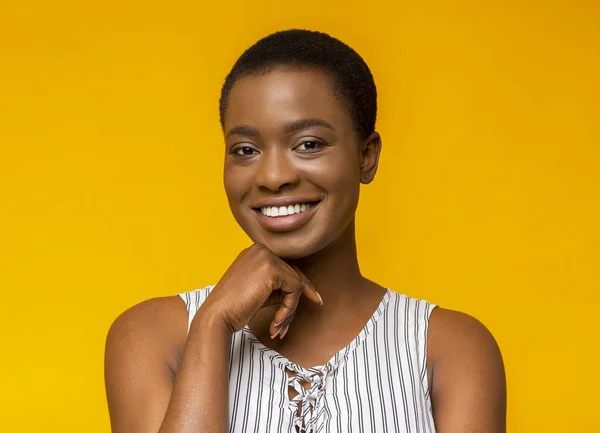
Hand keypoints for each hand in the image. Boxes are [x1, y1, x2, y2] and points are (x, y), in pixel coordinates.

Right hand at [200, 243, 322, 337]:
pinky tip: (276, 322)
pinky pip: (295, 289)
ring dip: (290, 310)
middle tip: (288, 326)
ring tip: (278, 327)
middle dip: (294, 302)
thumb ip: (278, 285)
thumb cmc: (234, 308)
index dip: (299, 287)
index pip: (285, 268)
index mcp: (255, 252)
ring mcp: (266, 257)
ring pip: (296, 283)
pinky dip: (289, 309)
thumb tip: (304, 288)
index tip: (314, 300)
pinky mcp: (272, 269)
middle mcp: (261, 249)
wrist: (217, 316)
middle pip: (293, 275)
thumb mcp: (259, 291)